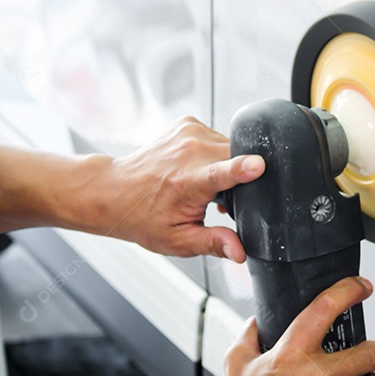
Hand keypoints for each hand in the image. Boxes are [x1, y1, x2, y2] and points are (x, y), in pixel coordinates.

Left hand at [99, 116, 263, 260]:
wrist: (114, 190)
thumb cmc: (145, 217)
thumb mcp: (179, 240)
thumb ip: (214, 244)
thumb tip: (239, 252)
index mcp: (188, 182)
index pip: (222, 172)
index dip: (243, 169)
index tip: (260, 166)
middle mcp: (188, 152)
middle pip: (237, 157)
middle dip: (240, 176)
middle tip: (218, 197)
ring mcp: (188, 133)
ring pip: (231, 145)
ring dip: (227, 162)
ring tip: (204, 181)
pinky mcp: (188, 123)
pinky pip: (218, 137)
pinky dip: (216, 152)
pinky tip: (199, 165)